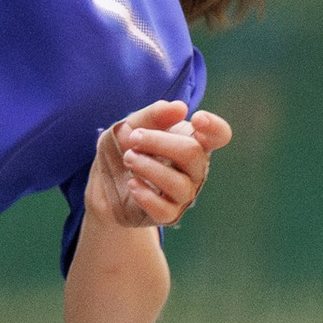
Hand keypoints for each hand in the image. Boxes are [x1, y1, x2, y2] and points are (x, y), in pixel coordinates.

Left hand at [86, 102, 232, 232]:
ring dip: (148, 167)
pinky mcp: (168, 214)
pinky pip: (164, 209)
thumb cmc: (124, 148)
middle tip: (135, 138)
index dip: (214, 127)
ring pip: (179, 183)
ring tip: (128, 159)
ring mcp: (183, 194)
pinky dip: (146, 195)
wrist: (103, 181)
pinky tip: (132, 184)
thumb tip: (180, 108)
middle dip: (160, 142)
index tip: (196, 118)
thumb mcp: (131, 125)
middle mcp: (194, 169)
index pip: (219, 135)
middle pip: (193, 154)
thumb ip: (153, 115)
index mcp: (192, 141)